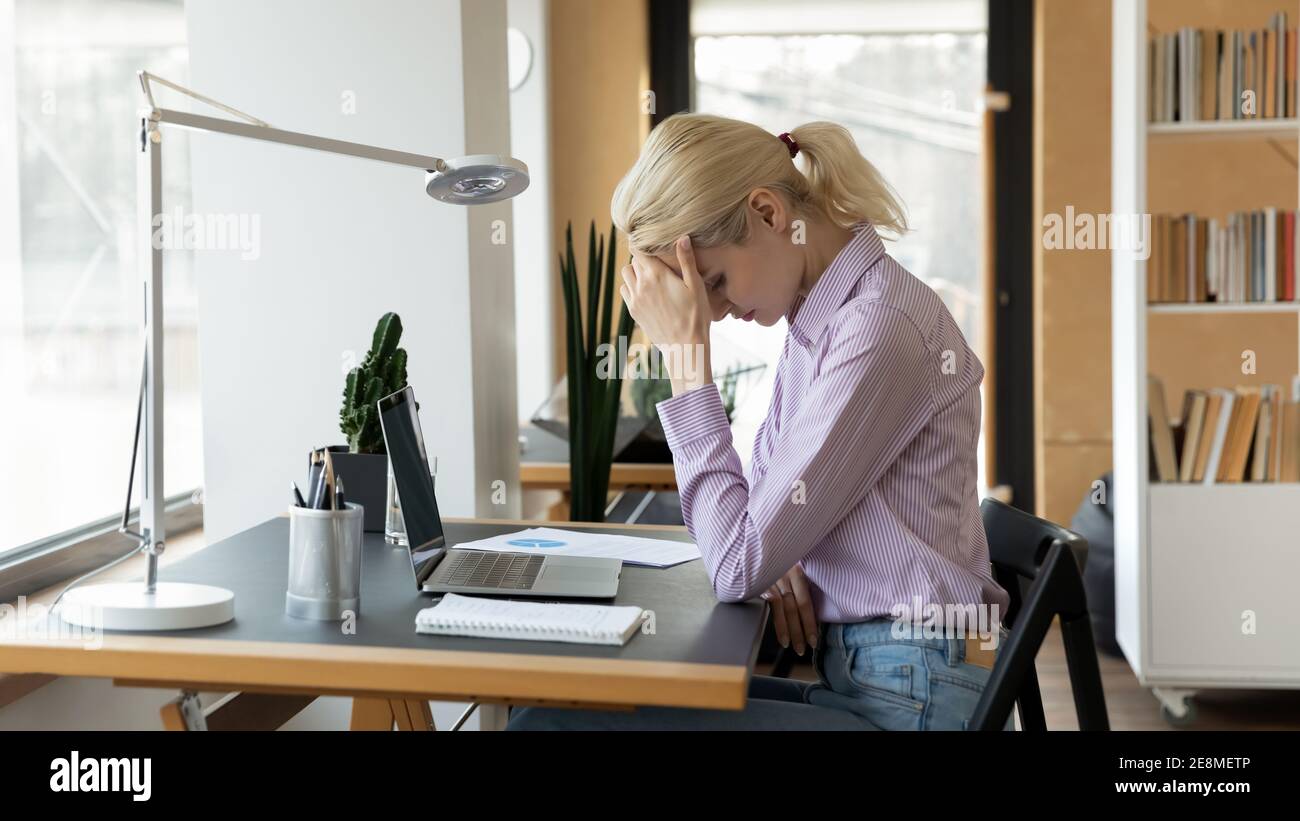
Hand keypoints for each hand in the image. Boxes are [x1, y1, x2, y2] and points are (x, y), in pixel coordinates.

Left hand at [619, 236, 712, 394]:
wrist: (685, 346)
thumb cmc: (696, 316)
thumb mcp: (696, 286)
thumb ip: (687, 260)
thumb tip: (682, 237)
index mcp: (656, 275)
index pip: (638, 250)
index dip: (643, 244)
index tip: (651, 244)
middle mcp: (641, 285)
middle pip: (632, 261)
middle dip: (642, 259)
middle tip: (658, 264)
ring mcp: (635, 299)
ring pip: (625, 275)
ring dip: (635, 273)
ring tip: (651, 277)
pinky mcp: (634, 312)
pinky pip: (624, 291)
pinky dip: (631, 287)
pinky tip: (646, 292)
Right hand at [761, 565, 818, 655]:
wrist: (744, 552)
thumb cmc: (765, 566)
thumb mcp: (784, 572)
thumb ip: (793, 588)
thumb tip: (804, 615)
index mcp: (796, 571)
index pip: (806, 601)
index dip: (811, 622)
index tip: (814, 640)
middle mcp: (786, 573)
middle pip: (797, 605)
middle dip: (802, 629)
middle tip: (804, 649)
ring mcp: (772, 577)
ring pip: (786, 607)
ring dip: (789, 629)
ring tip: (791, 646)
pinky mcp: (760, 582)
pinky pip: (773, 603)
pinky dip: (778, 622)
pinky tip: (781, 635)